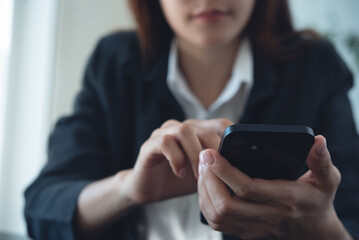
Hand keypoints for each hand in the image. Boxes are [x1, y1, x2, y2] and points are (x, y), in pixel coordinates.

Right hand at [122, 118, 232, 204]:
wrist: (147, 190)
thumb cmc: (178, 181)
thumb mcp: (205, 174)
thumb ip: (218, 167)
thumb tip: (242, 169)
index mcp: (196, 132)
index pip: (220, 124)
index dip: (231, 136)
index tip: (240, 155)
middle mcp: (180, 128)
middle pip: (204, 128)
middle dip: (214, 151)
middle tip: (218, 172)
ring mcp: (163, 134)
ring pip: (184, 131)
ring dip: (195, 154)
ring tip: (199, 175)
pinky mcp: (149, 145)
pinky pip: (165, 142)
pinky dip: (176, 158)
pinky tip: (180, 173)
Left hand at [198, 136, 352, 239]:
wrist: (313, 229)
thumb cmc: (318, 199)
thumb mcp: (327, 179)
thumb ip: (321, 160)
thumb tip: (318, 141)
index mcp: (285, 199)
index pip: (247, 188)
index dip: (225, 171)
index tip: (211, 153)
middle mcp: (267, 216)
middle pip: (226, 204)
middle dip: (208, 179)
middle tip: (204, 157)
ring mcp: (253, 227)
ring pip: (217, 215)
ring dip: (204, 190)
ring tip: (203, 167)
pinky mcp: (244, 231)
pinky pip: (216, 222)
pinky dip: (205, 202)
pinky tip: (206, 184)